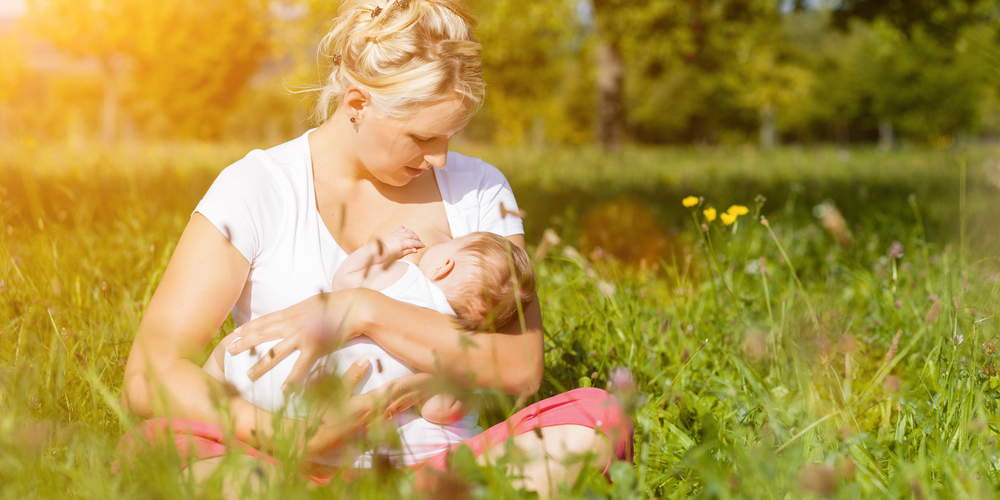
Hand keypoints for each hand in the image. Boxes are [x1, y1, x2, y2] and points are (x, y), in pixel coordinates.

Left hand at [226, 289, 370, 386]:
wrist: (356, 306)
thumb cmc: (338, 305)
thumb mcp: (314, 304)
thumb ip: (300, 311)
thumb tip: (292, 314)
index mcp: (293, 312)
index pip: (265, 320)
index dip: (249, 326)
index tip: (235, 332)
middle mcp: (293, 323)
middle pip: (263, 334)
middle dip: (245, 342)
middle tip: (229, 350)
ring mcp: (302, 335)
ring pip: (275, 352)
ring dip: (260, 364)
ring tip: (248, 374)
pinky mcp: (315, 347)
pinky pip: (300, 366)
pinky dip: (292, 379)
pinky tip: (283, 390)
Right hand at [306, 356, 432, 456]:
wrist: (311, 444)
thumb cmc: (319, 417)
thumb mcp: (332, 394)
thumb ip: (350, 376)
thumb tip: (366, 359)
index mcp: (371, 403)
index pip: (399, 388)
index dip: (417, 380)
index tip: (432, 372)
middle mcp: (377, 414)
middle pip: (406, 398)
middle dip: (423, 388)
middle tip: (440, 377)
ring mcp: (374, 422)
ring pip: (402, 407)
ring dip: (417, 397)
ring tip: (430, 387)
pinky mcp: (369, 427)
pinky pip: (393, 413)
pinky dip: (404, 405)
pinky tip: (409, 402)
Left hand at [377, 226, 423, 260]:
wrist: (375, 251)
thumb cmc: (386, 255)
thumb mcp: (398, 255)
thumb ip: (407, 251)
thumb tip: (415, 249)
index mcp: (402, 242)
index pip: (413, 242)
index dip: (419, 244)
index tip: (423, 245)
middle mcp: (399, 236)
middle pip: (412, 235)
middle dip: (417, 238)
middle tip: (420, 242)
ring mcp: (395, 233)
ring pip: (406, 230)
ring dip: (412, 233)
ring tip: (415, 236)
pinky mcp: (391, 233)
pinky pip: (398, 228)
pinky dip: (402, 228)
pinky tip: (404, 227)